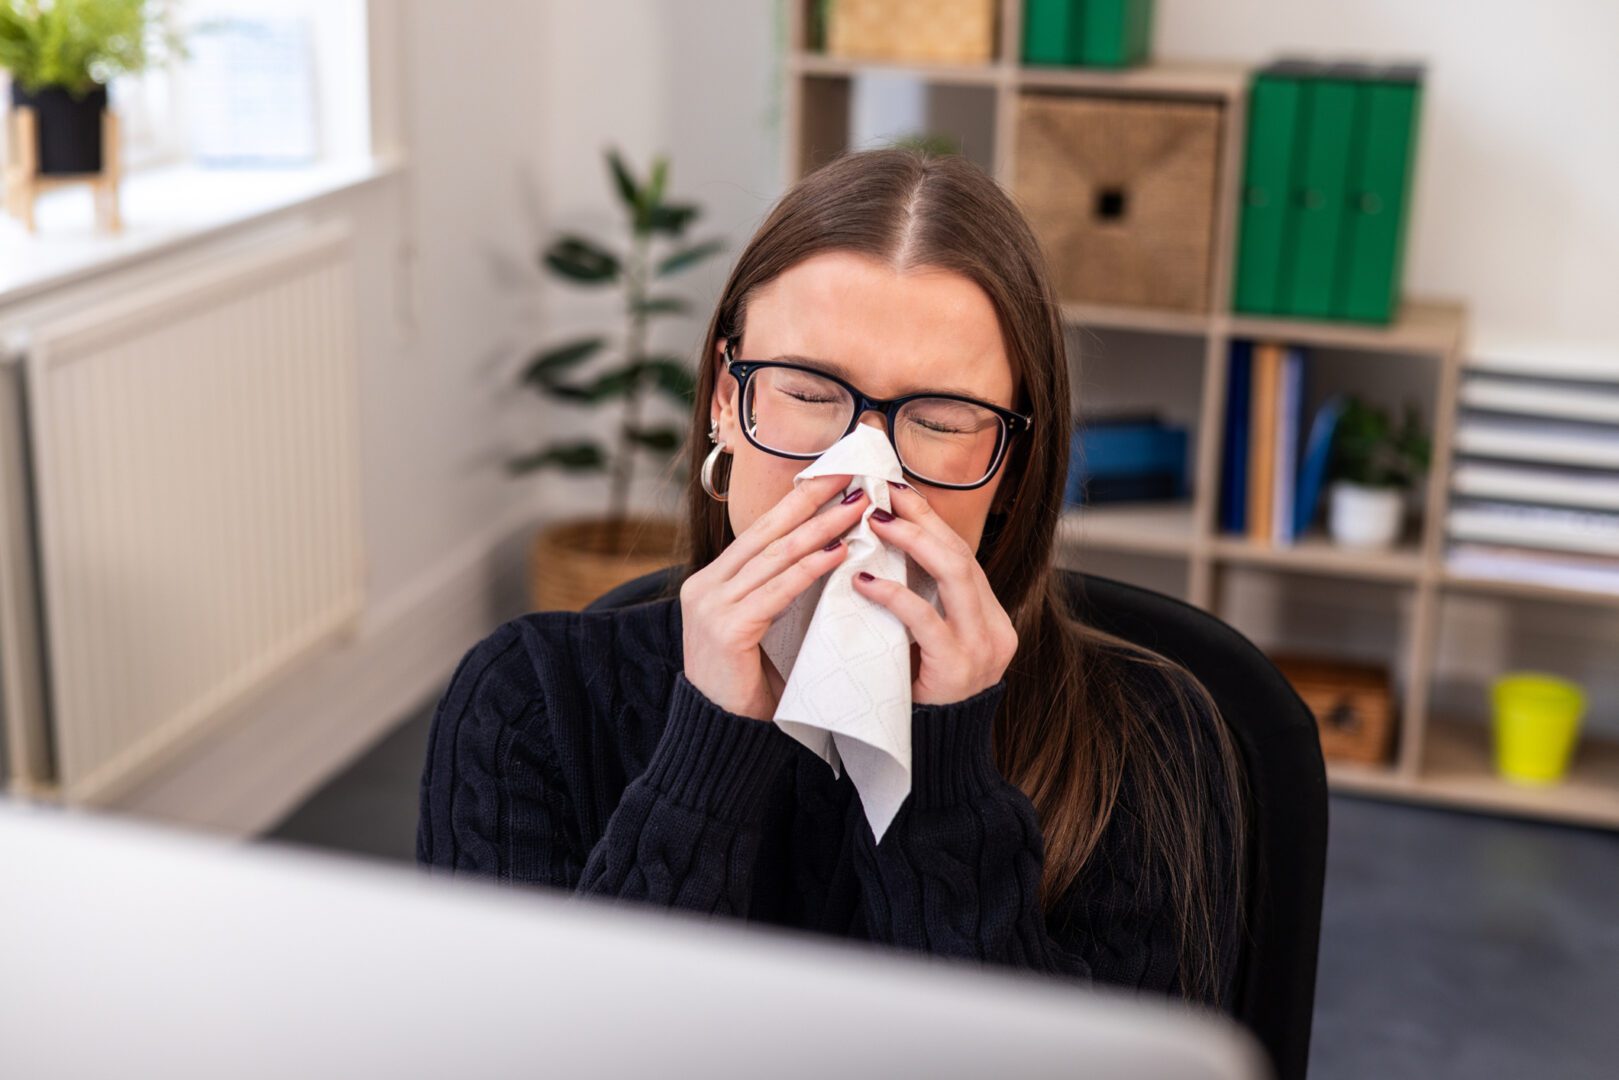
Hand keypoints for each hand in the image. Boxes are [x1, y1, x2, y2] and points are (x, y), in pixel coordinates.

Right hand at [680, 472, 867, 719]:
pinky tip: (839, 553)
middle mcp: (705, 586)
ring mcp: (711, 606)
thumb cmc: (749, 687)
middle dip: (812, 501)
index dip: (797, 502)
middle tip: (851, 476)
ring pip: (775, 556)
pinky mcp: (726, 629)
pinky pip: (778, 591)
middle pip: (767, 532)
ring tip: (857, 509)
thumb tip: (824, 553)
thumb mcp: (759, 628)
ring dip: (822, 529)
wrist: (722, 738)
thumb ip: (775, 593)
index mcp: (711, 582)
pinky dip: (811, 569)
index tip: (833, 477)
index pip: (759, 531)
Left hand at [852, 484, 1018, 706]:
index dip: (930, 520)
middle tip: (883, 493)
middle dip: (922, 519)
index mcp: (989, 617)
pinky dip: (894, 594)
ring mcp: (981, 647)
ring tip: (875, 522)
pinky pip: (925, 620)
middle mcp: (994, 628)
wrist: (934, 759)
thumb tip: (884, 554)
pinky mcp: (957, 668)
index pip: (962, 555)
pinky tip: (863, 580)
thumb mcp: (926, 645)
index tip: (898, 491)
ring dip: (913, 542)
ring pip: (956, 574)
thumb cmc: (919, 699)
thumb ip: (921, 605)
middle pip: (962, 554)